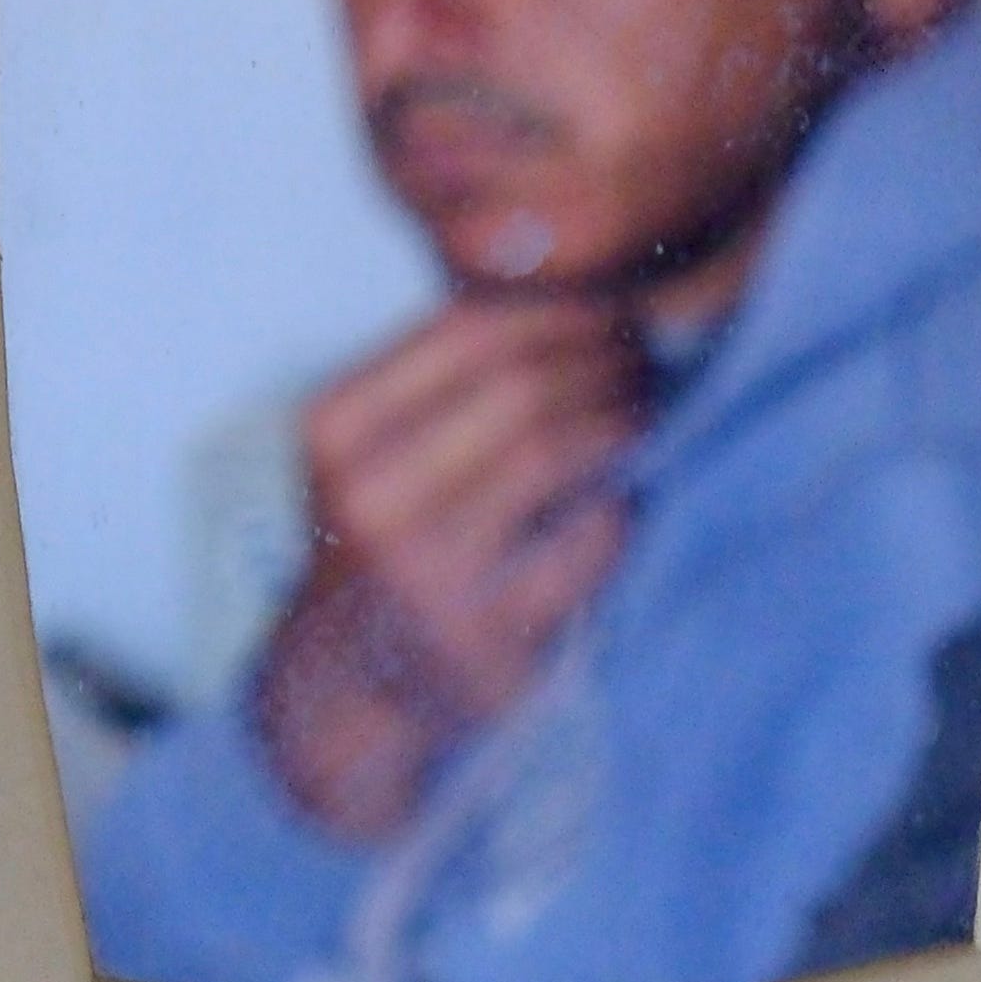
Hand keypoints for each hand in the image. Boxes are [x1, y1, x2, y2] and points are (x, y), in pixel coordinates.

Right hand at [251, 298, 647, 842]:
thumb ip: (441, 375)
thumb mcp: (368, 451)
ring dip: (621, 419)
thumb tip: (573, 289)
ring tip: (646, 411)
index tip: (609, 308)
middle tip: (645, 358)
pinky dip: (619, 509)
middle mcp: (369, 496)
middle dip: (602, 359)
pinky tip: (626, 499)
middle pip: (522, 386)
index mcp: (334, 430)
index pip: (468, 328)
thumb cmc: (379, 543)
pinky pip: (586, 539)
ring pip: (555, 452)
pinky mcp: (486, 636)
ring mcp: (425, 572)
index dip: (559, 308)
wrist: (340, 691)